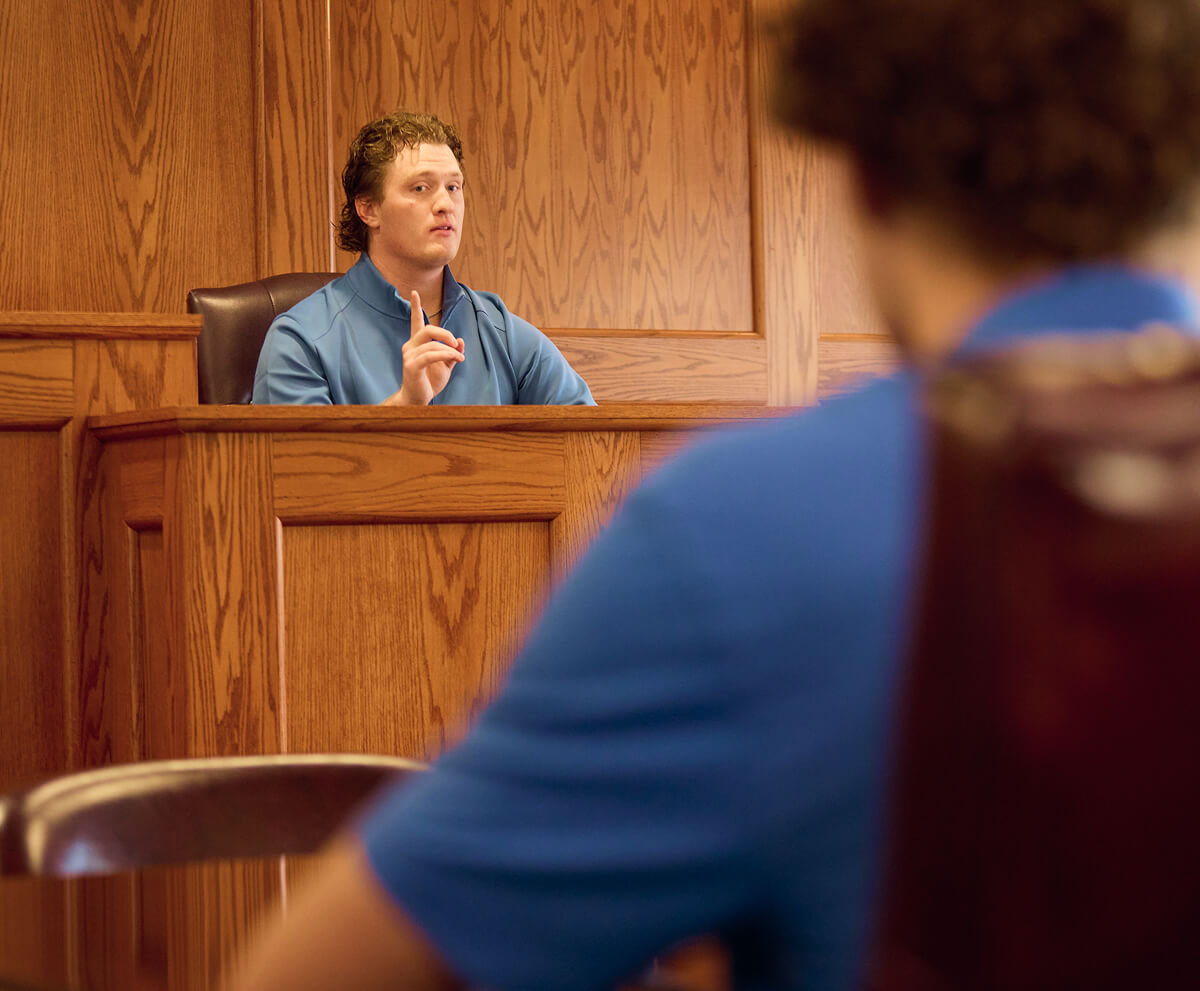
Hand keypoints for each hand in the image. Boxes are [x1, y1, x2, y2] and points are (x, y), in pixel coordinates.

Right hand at [382, 290, 464, 405]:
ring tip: (459, 358)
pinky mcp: (411, 365)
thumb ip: (453, 352)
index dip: (415, 306)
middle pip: (428, 329)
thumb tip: (461, 340)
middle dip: (446, 333)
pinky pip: (431, 354)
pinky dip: (446, 355)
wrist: (418, 399)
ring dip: (451, 350)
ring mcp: (409, 355)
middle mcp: (410, 346)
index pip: (416, 322)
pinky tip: (456, 359)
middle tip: (456, 344)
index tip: (414, 292)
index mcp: (417, 343)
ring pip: (433, 344)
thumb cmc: (430, 382)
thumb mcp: (446, 365)